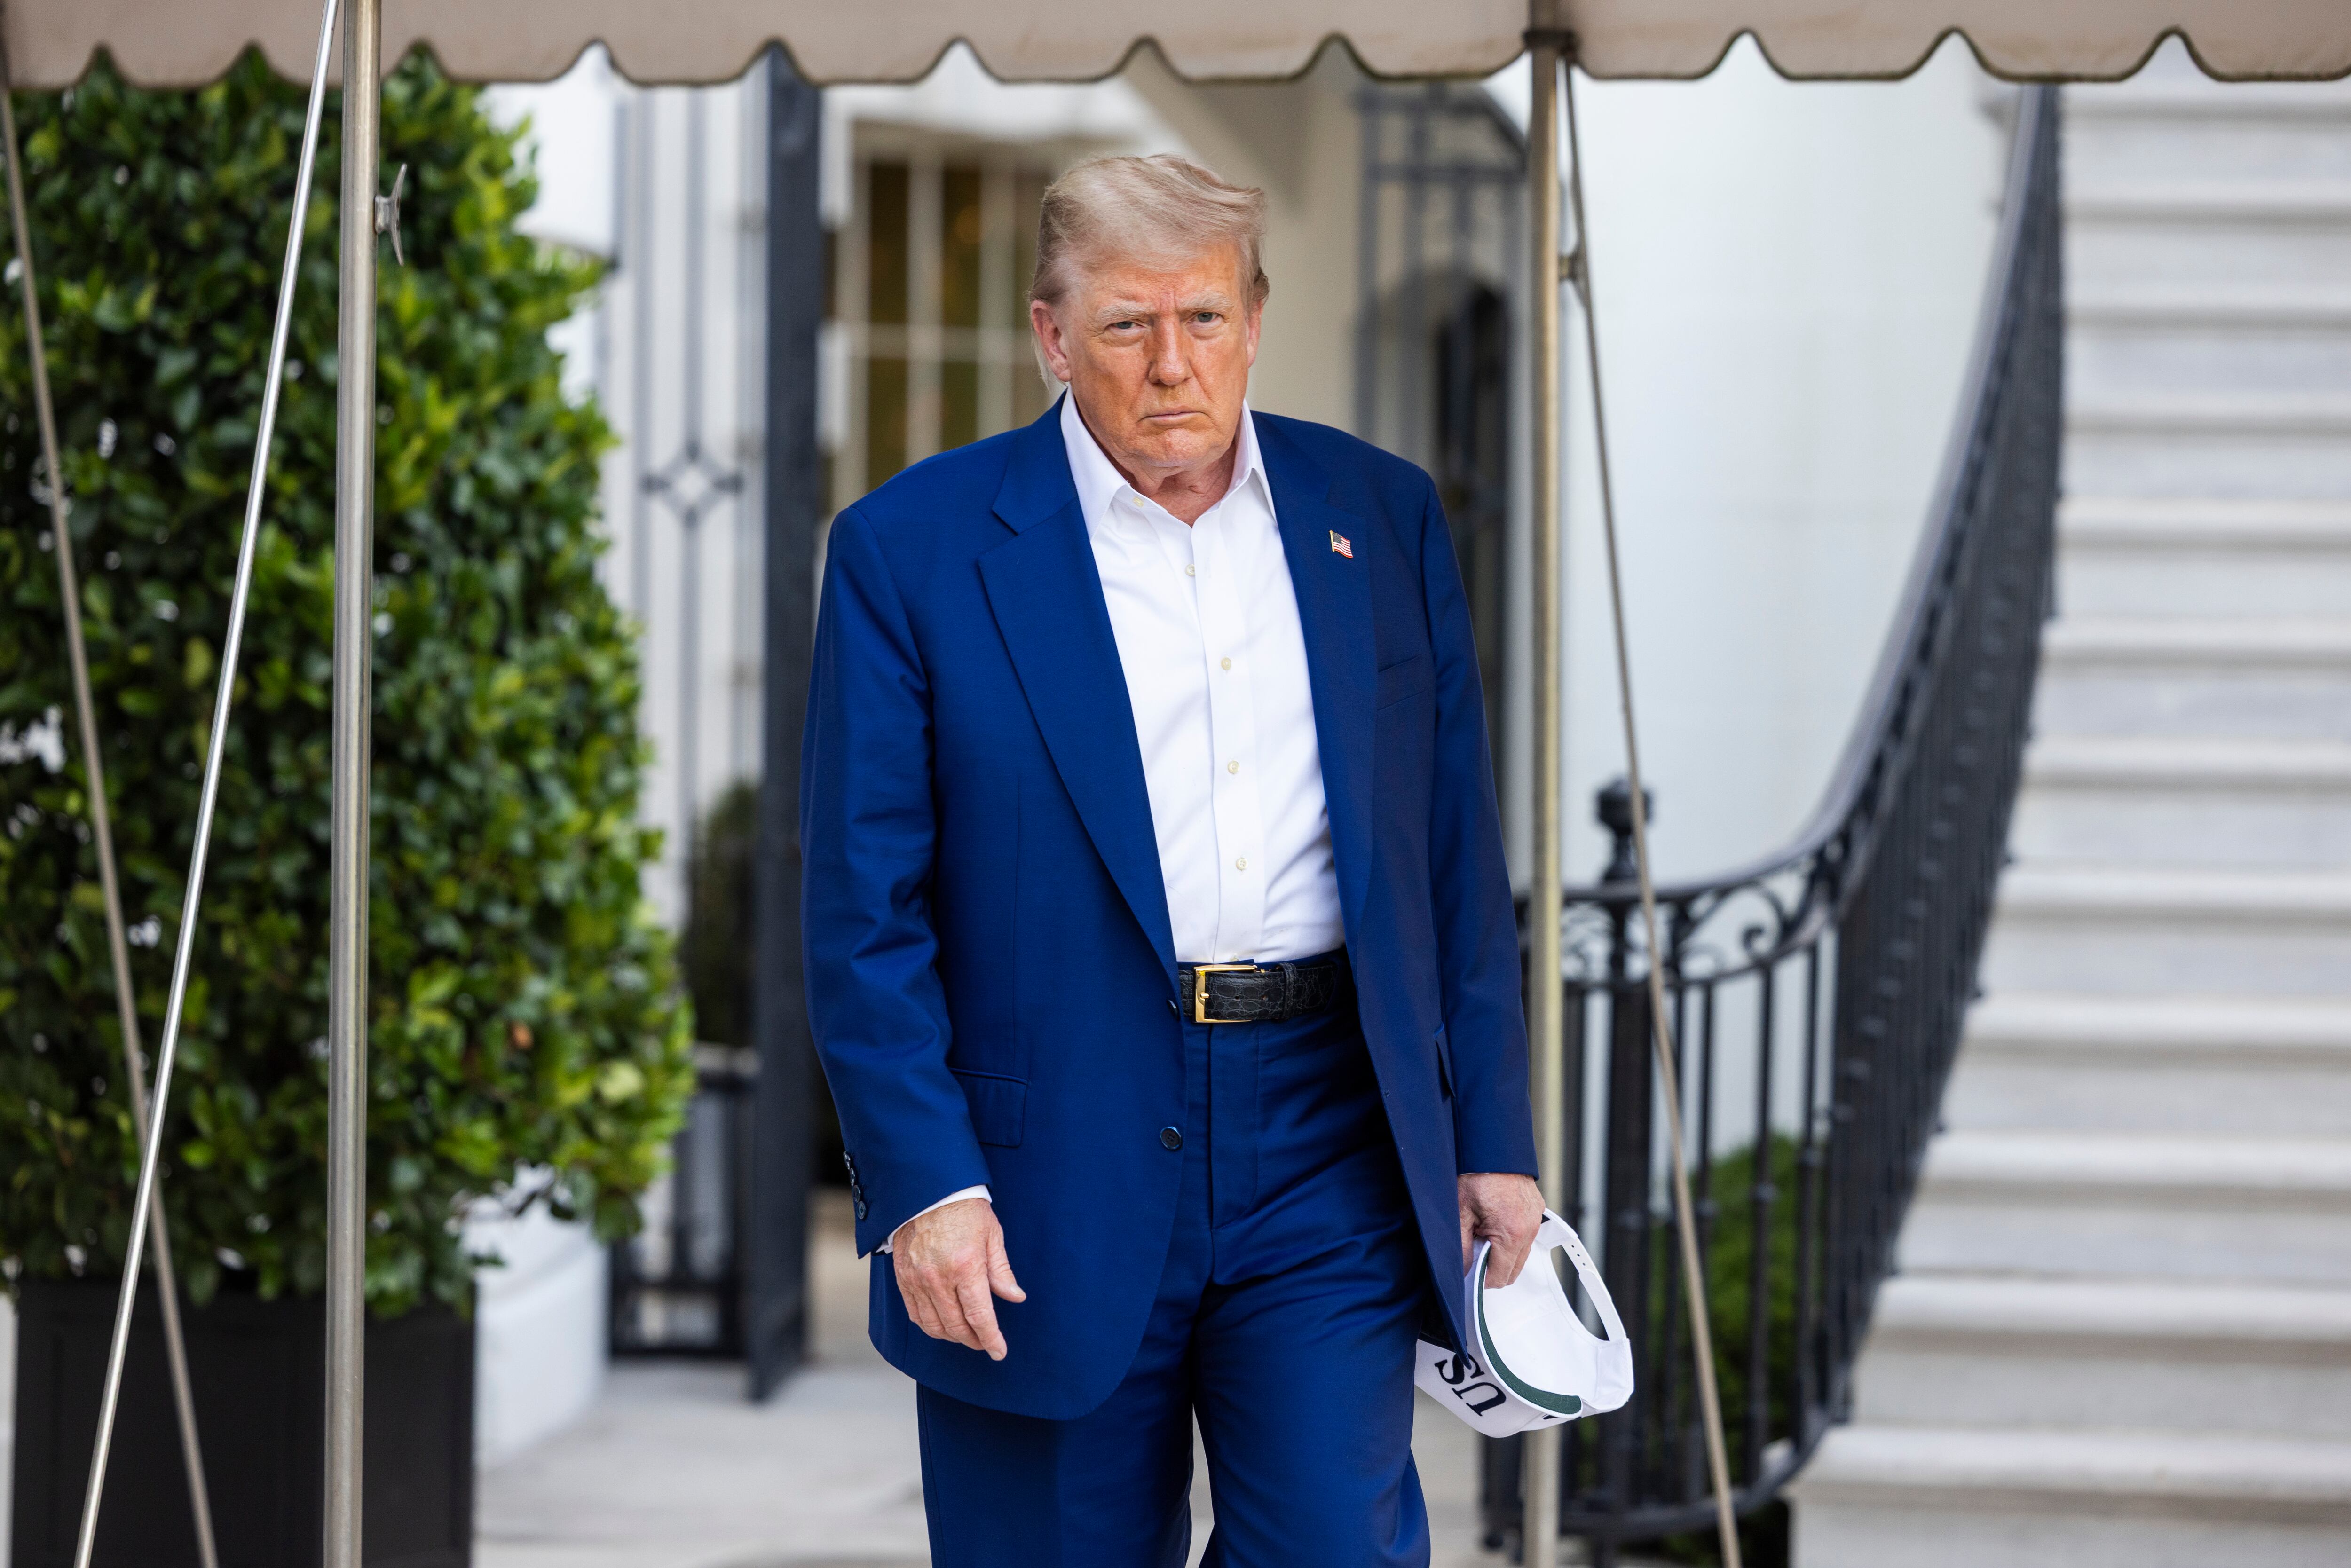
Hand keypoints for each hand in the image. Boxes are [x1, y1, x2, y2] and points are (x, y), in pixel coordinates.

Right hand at [890, 1196, 1025, 1360]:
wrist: (927, 1191)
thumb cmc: (964, 1209)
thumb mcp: (991, 1235)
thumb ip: (1001, 1271)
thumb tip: (1015, 1297)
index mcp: (966, 1266)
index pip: (980, 1316)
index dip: (991, 1338)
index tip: (1000, 1351)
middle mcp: (939, 1277)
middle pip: (956, 1326)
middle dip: (974, 1340)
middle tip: (985, 1342)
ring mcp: (917, 1280)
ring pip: (934, 1325)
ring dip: (952, 1336)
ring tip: (966, 1335)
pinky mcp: (903, 1278)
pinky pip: (915, 1314)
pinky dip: (929, 1326)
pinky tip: (942, 1324)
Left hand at [1458, 1172, 1543, 1286]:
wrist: (1493, 1149)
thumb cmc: (1477, 1176)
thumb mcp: (1460, 1215)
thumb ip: (1462, 1248)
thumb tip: (1464, 1270)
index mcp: (1511, 1233)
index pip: (1501, 1276)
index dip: (1484, 1280)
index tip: (1472, 1275)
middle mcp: (1529, 1229)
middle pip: (1514, 1269)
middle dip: (1494, 1268)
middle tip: (1475, 1252)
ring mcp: (1535, 1220)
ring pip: (1521, 1254)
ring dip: (1503, 1253)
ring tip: (1484, 1233)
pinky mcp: (1537, 1211)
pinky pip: (1526, 1236)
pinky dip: (1512, 1237)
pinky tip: (1495, 1223)